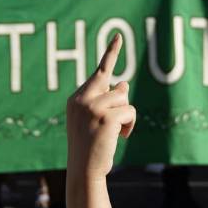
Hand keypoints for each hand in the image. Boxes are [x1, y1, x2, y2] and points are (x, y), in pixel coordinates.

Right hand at [66, 35, 135, 180]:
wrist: (84, 171)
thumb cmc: (91, 147)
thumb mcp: (97, 120)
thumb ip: (107, 100)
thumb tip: (122, 83)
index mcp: (76, 98)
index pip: (100, 72)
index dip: (111, 53)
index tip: (119, 37)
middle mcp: (82, 99)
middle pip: (117, 87)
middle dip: (122, 103)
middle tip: (114, 123)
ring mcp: (93, 107)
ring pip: (125, 99)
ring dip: (126, 117)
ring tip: (114, 133)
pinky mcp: (106, 117)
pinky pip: (130, 112)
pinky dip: (130, 125)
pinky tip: (120, 137)